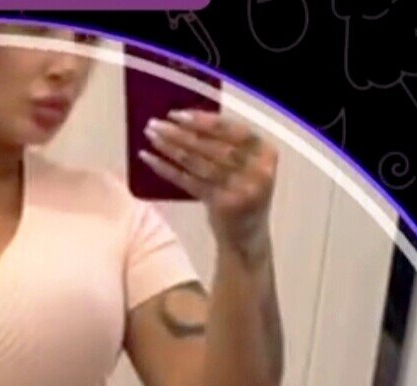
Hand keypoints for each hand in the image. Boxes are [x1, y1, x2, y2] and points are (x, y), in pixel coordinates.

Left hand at [139, 109, 277, 262]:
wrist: (247, 240)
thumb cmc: (243, 198)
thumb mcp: (246, 168)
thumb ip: (229, 147)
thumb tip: (188, 122)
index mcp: (266, 153)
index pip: (232, 130)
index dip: (204, 120)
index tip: (177, 114)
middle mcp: (257, 170)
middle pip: (212, 145)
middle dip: (180, 133)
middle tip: (154, 124)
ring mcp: (241, 189)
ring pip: (199, 162)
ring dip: (170, 148)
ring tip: (150, 137)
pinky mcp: (224, 205)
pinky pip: (189, 182)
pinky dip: (168, 170)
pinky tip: (150, 160)